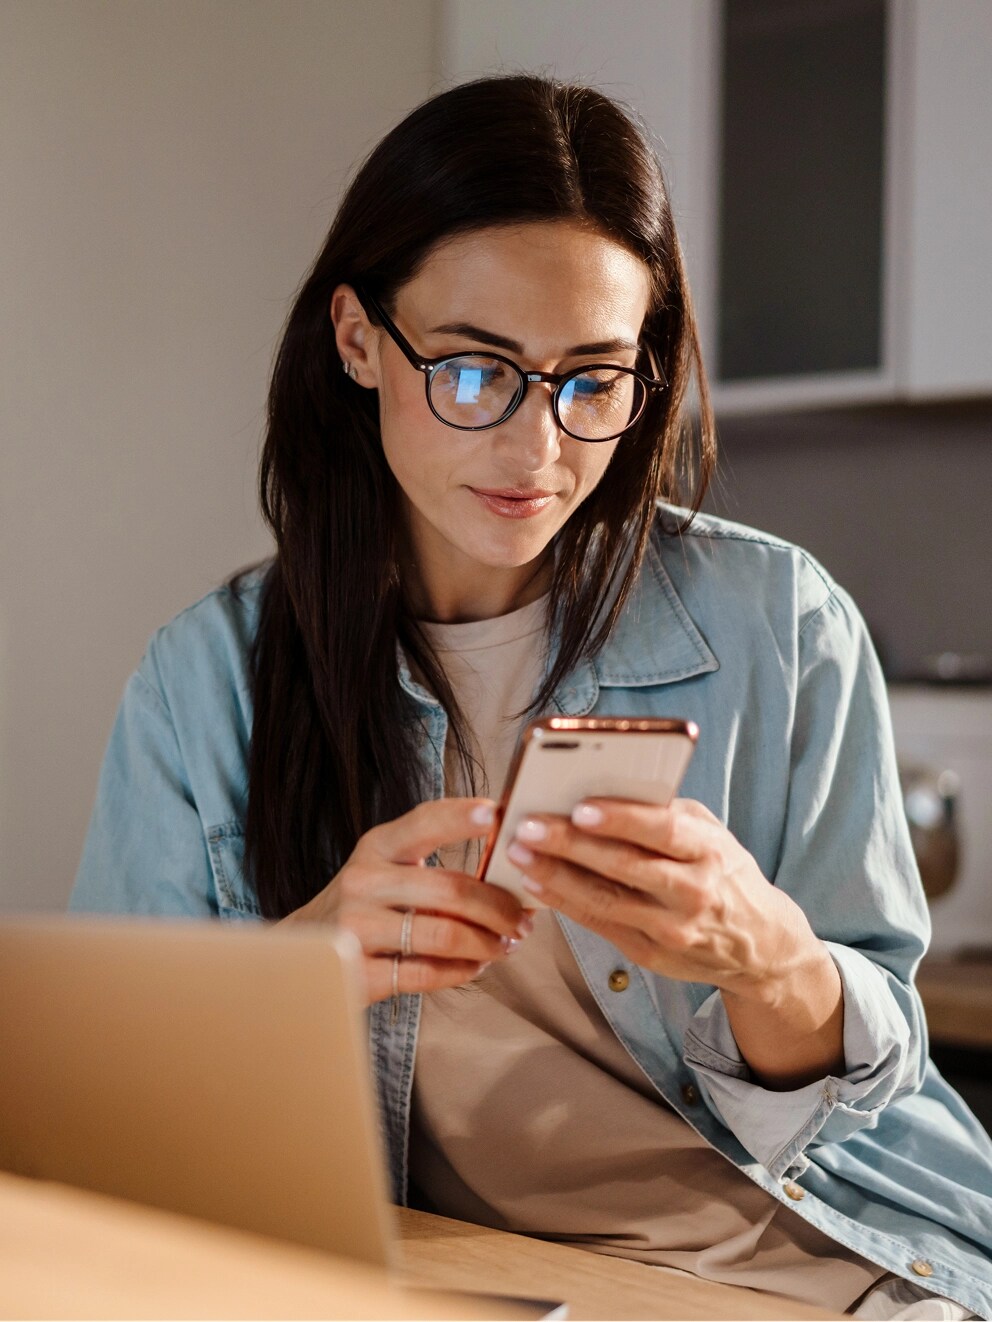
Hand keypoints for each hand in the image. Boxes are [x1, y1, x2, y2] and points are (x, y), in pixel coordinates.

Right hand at [281, 797, 532, 1005]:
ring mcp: (355, 929)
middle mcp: (363, 882)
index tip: (498, 815)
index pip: (424, 822)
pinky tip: (474, 966)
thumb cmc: (363, 905)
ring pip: (444, 935)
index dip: (463, 817)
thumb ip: (431, 860)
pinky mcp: (357, 973)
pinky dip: (461, 971)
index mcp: (376, 846)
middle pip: (450, 889)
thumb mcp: (384, 868)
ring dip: (487, 943)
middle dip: (499, 907)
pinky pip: (426, 973)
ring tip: (505, 945)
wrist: (300, 951)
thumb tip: (508, 863)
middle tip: (523, 920)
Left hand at [505, 796, 844, 1087]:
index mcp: (711, 851)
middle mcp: (694, 892)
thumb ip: (667, 814)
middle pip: (624, 866)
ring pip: (605, 900)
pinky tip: (535, 884)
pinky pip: (599, 925)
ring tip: (519, 853)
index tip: (580, 807)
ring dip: (555, 876)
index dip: (621, 819)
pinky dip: (564, 903)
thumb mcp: (712, 834)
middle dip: (570, 845)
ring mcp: (671, 929)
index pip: (664, 831)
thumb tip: (605, 788)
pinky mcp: (651, 955)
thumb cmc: (724, 872)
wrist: (759, 945)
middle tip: (527, 826)